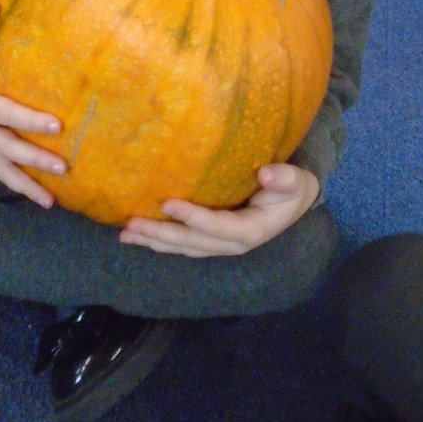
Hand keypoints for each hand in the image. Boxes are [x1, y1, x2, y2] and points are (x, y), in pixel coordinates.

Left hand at [118, 163, 318, 257]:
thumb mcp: (296, 181)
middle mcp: (232, 244)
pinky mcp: (211, 241)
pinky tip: (139, 237)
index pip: (217, 227)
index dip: (193, 217)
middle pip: (192, 243)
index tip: (168, 203)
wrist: (294, 204)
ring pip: (183, 247)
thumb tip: (267, 173)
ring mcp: (220, 246)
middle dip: (161, 235)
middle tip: (132, 225)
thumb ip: (285, 178)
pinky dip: (160, 242)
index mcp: (251, 230)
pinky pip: (183, 245)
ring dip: (154, 241)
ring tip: (126, 234)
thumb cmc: (291, 189)